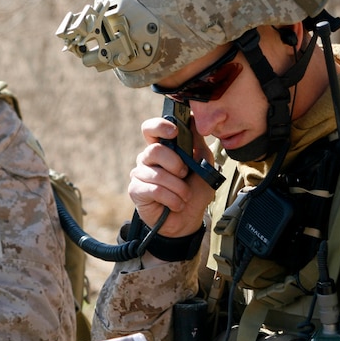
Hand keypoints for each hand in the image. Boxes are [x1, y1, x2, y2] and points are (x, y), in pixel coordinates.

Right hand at [128, 117, 215, 237]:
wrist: (189, 220)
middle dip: (176, 165)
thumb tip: (193, 120)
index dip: (159, 126)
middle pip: (155, 150)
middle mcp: (147, 158)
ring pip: (158, 173)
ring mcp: (139, 174)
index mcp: (163, 148)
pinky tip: (175, 204)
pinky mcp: (135, 190)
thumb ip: (198, 144)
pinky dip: (171, 199)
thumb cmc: (194, 192)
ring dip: (178, 188)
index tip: (174, 132)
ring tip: (184, 196)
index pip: (151, 129)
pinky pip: (154, 190)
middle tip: (185, 175)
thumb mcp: (204, 166)